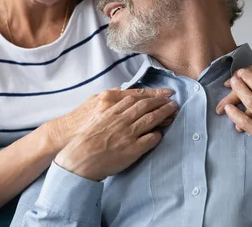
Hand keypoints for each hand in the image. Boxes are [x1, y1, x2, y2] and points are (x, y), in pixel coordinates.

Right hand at [46, 87, 173, 151]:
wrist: (79, 158)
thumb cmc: (84, 138)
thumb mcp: (94, 114)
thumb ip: (109, 105)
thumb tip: (121, 95)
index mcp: (111, 109)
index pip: (135, 98)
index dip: (151, 94)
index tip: (163, 93)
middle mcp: (121, 119)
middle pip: (146, 106)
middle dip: (161, 102)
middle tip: (171, 101)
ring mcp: (128, 134)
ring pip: (150, 120)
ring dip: (163, 114)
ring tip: (172, 112)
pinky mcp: (132, 149)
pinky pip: (150, 139)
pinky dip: (157, 134)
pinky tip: (161, 133)